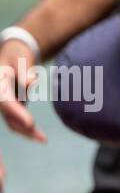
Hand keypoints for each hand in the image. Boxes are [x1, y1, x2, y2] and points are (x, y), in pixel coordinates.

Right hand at [1, 38, 45, 192]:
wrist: (13, 53)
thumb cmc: (17, 54)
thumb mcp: (21, 58)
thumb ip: (25, 70)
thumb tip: (29, 83)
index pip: (6, 102)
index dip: (17, 113)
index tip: (31, 123)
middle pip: (8, 116)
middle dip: (23, 127)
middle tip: (40, 137)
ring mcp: (3, 104)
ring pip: (12, 122)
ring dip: (26, 132)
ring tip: (43, 139)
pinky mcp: (11, 107)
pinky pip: (17, 121)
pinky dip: (27, 129)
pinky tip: (40, 137)